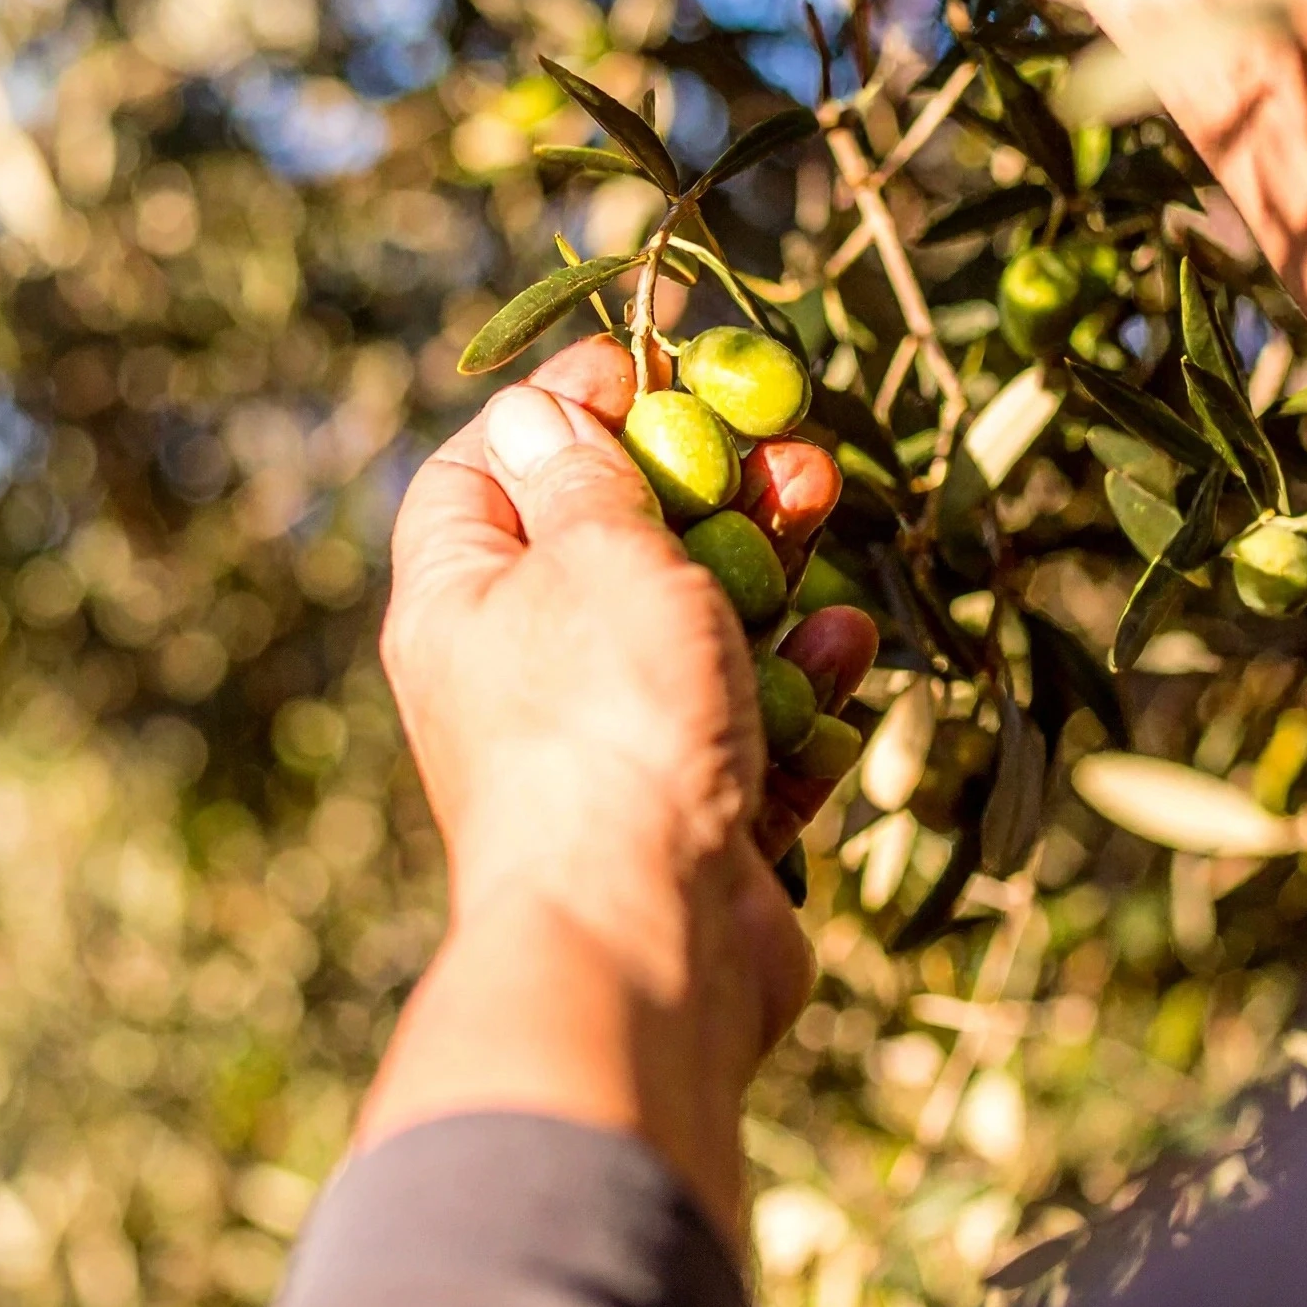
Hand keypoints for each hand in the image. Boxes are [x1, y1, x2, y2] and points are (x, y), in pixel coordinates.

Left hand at [369, 334, 875, 1230]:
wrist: (644, 945)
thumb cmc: (604, 722)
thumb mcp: (594, 554)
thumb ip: (581, 474)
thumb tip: (532, 410)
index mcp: (461, 601)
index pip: (483, 469)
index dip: (562, 407)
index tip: (648, 362)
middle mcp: (522, 673)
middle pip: (613, 545)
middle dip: (709, 487)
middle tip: (787, 447)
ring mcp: (608, 748)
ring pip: (696, 632)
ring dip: (772, 576)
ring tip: (828, 516)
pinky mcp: (689, 813)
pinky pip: (747, 727)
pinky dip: (797, 687)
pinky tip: (844, 654)